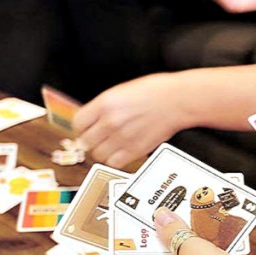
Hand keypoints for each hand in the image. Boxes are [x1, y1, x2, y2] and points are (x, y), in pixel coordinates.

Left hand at [73, 74, 190, 168]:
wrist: (177, 100)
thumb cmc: (154, 92)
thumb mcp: (121, 92)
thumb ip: (103, 107)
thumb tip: (90, 121)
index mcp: (105, 103)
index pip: (78, 124)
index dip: (81, 128)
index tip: (87, 129)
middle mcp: (111, 121)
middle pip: (85, 142)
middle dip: (90, 141)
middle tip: (99, 139)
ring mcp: (122, 137)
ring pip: (98, 155)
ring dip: (102, 152)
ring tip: (112, 145)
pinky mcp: (135, 150)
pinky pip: (114, 163)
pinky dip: (115, 160)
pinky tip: (121, 152)